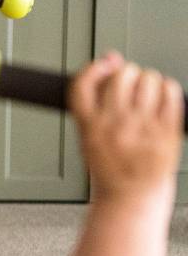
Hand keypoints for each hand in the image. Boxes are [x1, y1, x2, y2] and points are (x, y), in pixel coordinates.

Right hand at [69, 53, 183, 202]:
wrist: (131, 197)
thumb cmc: (111, 168)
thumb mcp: (88, 136)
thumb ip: (95, 99)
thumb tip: (110, 59)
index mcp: (89, 127)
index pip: (84, 84)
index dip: (94, 68)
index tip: (105, 65)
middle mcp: (114, 125)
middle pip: (122, 75)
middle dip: (128, 75)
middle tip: (130, 88)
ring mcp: (141, 128)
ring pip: (149, 80)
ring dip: (149, 82)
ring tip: (147, 98)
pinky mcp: (166, 131)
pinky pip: (171, 93)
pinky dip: (168, 91)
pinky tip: (162, 101)